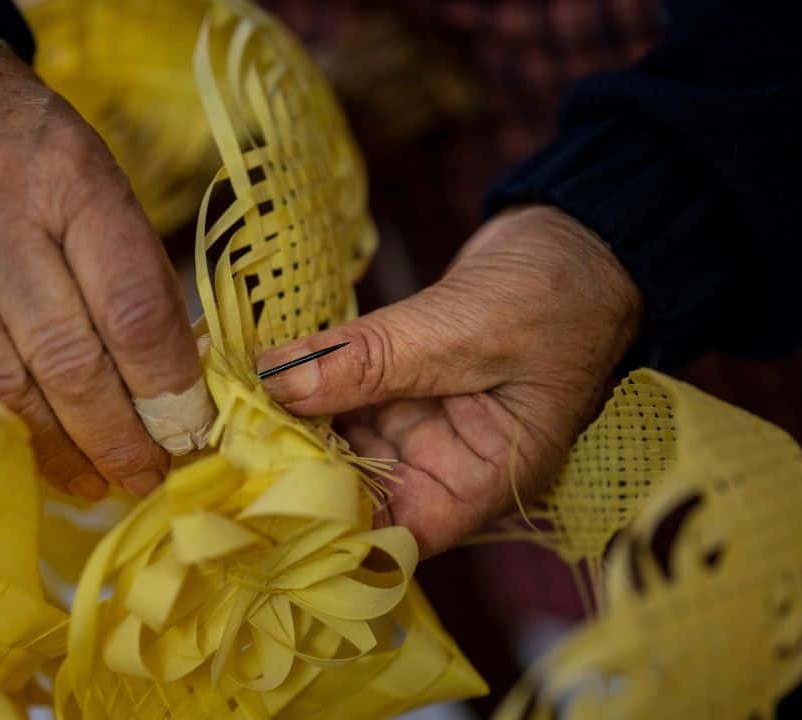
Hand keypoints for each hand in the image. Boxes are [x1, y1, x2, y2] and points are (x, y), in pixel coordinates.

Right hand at [0, 44, 206, 499]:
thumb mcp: (93, 177)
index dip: (165, 385)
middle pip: (65, 358)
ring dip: (51, 450)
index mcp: (70, 179)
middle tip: (145, 476)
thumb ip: (130, 270)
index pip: (131, 305)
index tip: (188, 433)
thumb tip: (174, 381)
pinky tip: (20, 452)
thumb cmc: (21, 150)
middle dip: (114, 436)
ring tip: (90, 479)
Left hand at [257, 206, 642, 557]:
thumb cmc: (554, 295)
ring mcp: (419, 424)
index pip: (398, 534)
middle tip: (225, 442)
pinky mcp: (398, 384)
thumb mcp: (460, 330)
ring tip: (225, 405)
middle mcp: (447, 465)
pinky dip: (302, 382)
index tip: (264, 500)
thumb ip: (370, 360)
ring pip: (338, 440)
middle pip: (357, 490)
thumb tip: (278, 384)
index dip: (331, 528)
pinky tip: (254, 372)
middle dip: (294, 468)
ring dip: (287, 422)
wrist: (576, 241)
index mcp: (485, 479)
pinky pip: (340, 394)